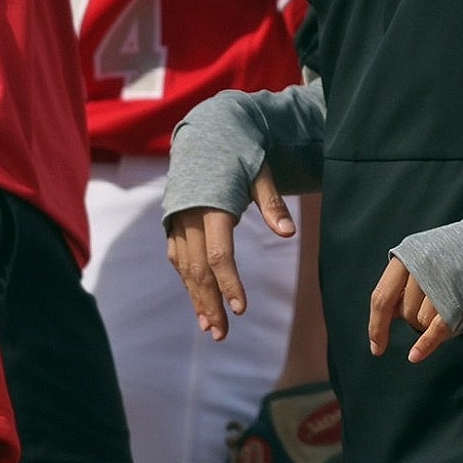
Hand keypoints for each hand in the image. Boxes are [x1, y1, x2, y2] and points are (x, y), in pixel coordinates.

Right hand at [165, 165, 295, 341]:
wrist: (208, 128)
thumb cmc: (240, 151)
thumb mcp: (260, 172)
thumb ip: (272, 203)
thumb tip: (288, 233)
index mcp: (213, 206)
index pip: (219, 255)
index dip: (229, 284)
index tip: (241, 309)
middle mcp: (190, 216)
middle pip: (197, 269)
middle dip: (210, 302)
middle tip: (221, 334)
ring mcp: (178, 218)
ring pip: (184, 266)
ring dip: (196, 297)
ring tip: (209, 327)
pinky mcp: (173, 219)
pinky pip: (177, 256)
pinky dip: (186, 280)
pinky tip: (197, 299)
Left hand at [368, 256, 453, 362]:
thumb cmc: (454, 256)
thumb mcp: (423, 259)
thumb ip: (403, 283)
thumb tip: (386, 316)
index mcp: (407, 256)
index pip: (381, 297)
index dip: (376, 326)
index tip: (377, 348)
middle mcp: (420, 266)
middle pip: (404, 313)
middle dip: (415, 318)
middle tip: (435, 304)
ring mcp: (440, 281)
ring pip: (421, 321)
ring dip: (431, 322)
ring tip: (448, 302)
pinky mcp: (459, 297)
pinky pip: (435, 328)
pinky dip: (424, 346)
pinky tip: (415, 355)